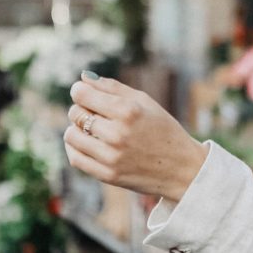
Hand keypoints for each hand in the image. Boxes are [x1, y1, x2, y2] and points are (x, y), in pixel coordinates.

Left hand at [64, 76, 207, 202]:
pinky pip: (75, 158)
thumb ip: (112, 87)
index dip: (79, 90)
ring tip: (90, 128)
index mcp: (128, 111)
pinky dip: (75, 148)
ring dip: (76, 128)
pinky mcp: (107, 175)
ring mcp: (111, 157)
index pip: (83, 94)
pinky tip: (85, 142)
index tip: (82, 92)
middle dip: (80, 109)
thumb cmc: (163, 129)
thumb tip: (83, 78)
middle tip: (93, 112)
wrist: (181, 168)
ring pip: (71, 136)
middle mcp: (117, 134)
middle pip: (76, 113)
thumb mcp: (144, 101)